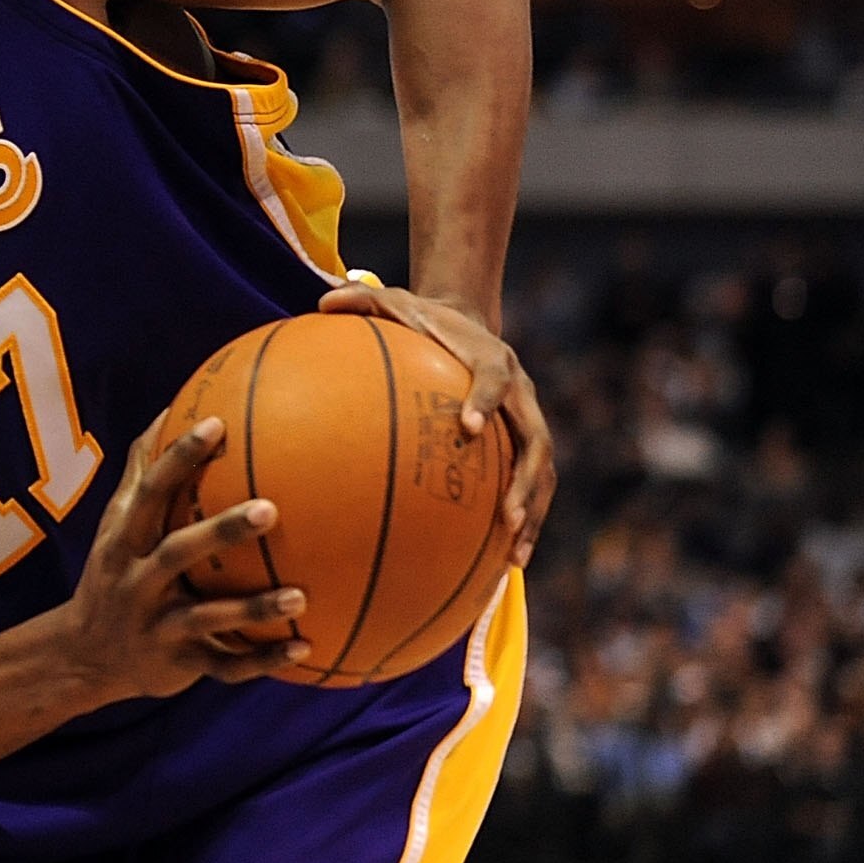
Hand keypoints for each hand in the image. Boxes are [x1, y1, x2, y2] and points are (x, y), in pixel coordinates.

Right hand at [46, 416, 308, 703]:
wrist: (83, 657)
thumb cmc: (113, 575)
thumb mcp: (115, 528)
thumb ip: (140, 476)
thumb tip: (167, 411)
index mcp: (124, 542)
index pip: (150, 493)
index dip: (179, 459)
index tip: (216, 425)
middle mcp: (137, 581)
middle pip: (178, 553)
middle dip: (221, 532)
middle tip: (270, 509)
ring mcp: (158, 626)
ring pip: (208, 618)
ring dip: (253, 610)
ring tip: (301, 597)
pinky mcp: (178, 664)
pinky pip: (225, 665)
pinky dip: (264, 660)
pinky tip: (306, 646)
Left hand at [320, 281, 555, 568]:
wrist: (468, 320)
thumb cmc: (424, 320)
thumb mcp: (395, 302)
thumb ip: (363, 302)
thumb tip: (320, 299)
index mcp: (492, 358)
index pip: (494, 379)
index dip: (485, 399)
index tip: (466, 427)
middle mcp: (521, 393)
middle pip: (536, 440)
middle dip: (524, 481)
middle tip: (506, 517)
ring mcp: (528, 421)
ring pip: (543, 473)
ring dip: (532, 514)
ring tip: (513, 558)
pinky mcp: (525, 442)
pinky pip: (530, 486)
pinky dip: (522, 522)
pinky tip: (500, 562)